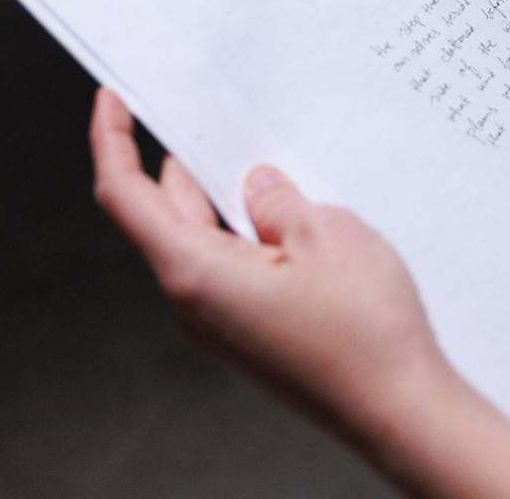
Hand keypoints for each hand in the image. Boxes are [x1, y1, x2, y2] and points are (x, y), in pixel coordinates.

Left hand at [89, 88, 509, 498]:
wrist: (398, 408)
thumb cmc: (363, 333)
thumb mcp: (323, 232)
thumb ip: (277, 200)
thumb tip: (258, 187)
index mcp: (194, 273)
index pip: (125, 196)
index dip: (111, 141)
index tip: (112, 100)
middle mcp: (195, 303)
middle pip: (163, 217)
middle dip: (179, 163)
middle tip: (207, 114)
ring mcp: (223, 323)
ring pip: (203, 242)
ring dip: (222, 197)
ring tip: (264, 159)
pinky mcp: (253, 333)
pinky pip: (233, 268)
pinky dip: (247, 231)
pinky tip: (290, 213)